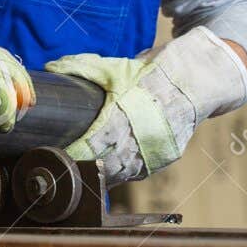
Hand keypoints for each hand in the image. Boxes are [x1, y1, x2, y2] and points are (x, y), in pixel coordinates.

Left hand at [46, 26, 246, 182]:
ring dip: (103, 176)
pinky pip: (140, 171)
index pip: (97, 139)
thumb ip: (82, 67)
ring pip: (124, 171)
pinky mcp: (167, 155)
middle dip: (86, 168)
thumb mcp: (115, 67)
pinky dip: (123, 175)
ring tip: (82, 179)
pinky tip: (107, 177)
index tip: (59, 156)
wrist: (194, 80)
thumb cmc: (149, 74)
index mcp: (127, 110)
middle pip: (109, 161)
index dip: (78, 151)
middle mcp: (143, 132)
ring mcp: (157, 147)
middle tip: (64, 173)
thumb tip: (52, 67)